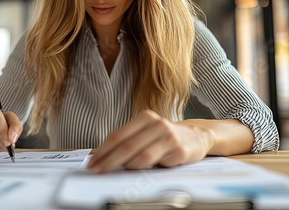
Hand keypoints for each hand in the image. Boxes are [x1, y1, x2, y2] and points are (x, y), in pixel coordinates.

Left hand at [88, 110, 213, 172]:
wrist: (196, 136)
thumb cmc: (164, 136)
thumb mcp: (146, 132)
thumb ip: (128, 140)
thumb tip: (101, 156)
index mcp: (144, 117)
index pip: (117, 135)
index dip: (102, 150)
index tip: (92, 161)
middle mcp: (156, 124)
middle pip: (126, 146)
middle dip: (108, 160)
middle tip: (96, 170)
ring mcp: (168, 136)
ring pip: (139, 155)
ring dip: (124, 165)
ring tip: (116, 171)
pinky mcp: (178, 150)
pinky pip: (155, 162)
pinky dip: (142, 167)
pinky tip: (136, 169)